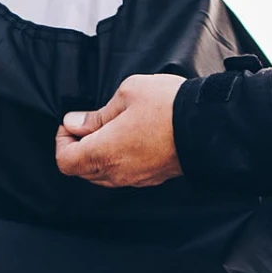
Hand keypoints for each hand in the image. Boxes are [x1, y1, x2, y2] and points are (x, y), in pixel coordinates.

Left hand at [55, 75, 184, 186]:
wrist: (209, 124)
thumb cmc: (169, 105)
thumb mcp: (127, 94)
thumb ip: (96, 114)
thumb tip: (74, 123)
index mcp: (104, 152)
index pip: (64, 161)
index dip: (61, 141)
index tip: (73, 123)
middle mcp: (116, 172)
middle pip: (80, 170)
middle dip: (76, 147)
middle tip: (88, 124)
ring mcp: (134, 178)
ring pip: (99, 175)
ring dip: (95, 155)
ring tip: (110, 129)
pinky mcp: (150, 178)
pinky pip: (121, 175)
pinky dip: (114, 160)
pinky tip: (127, 139)